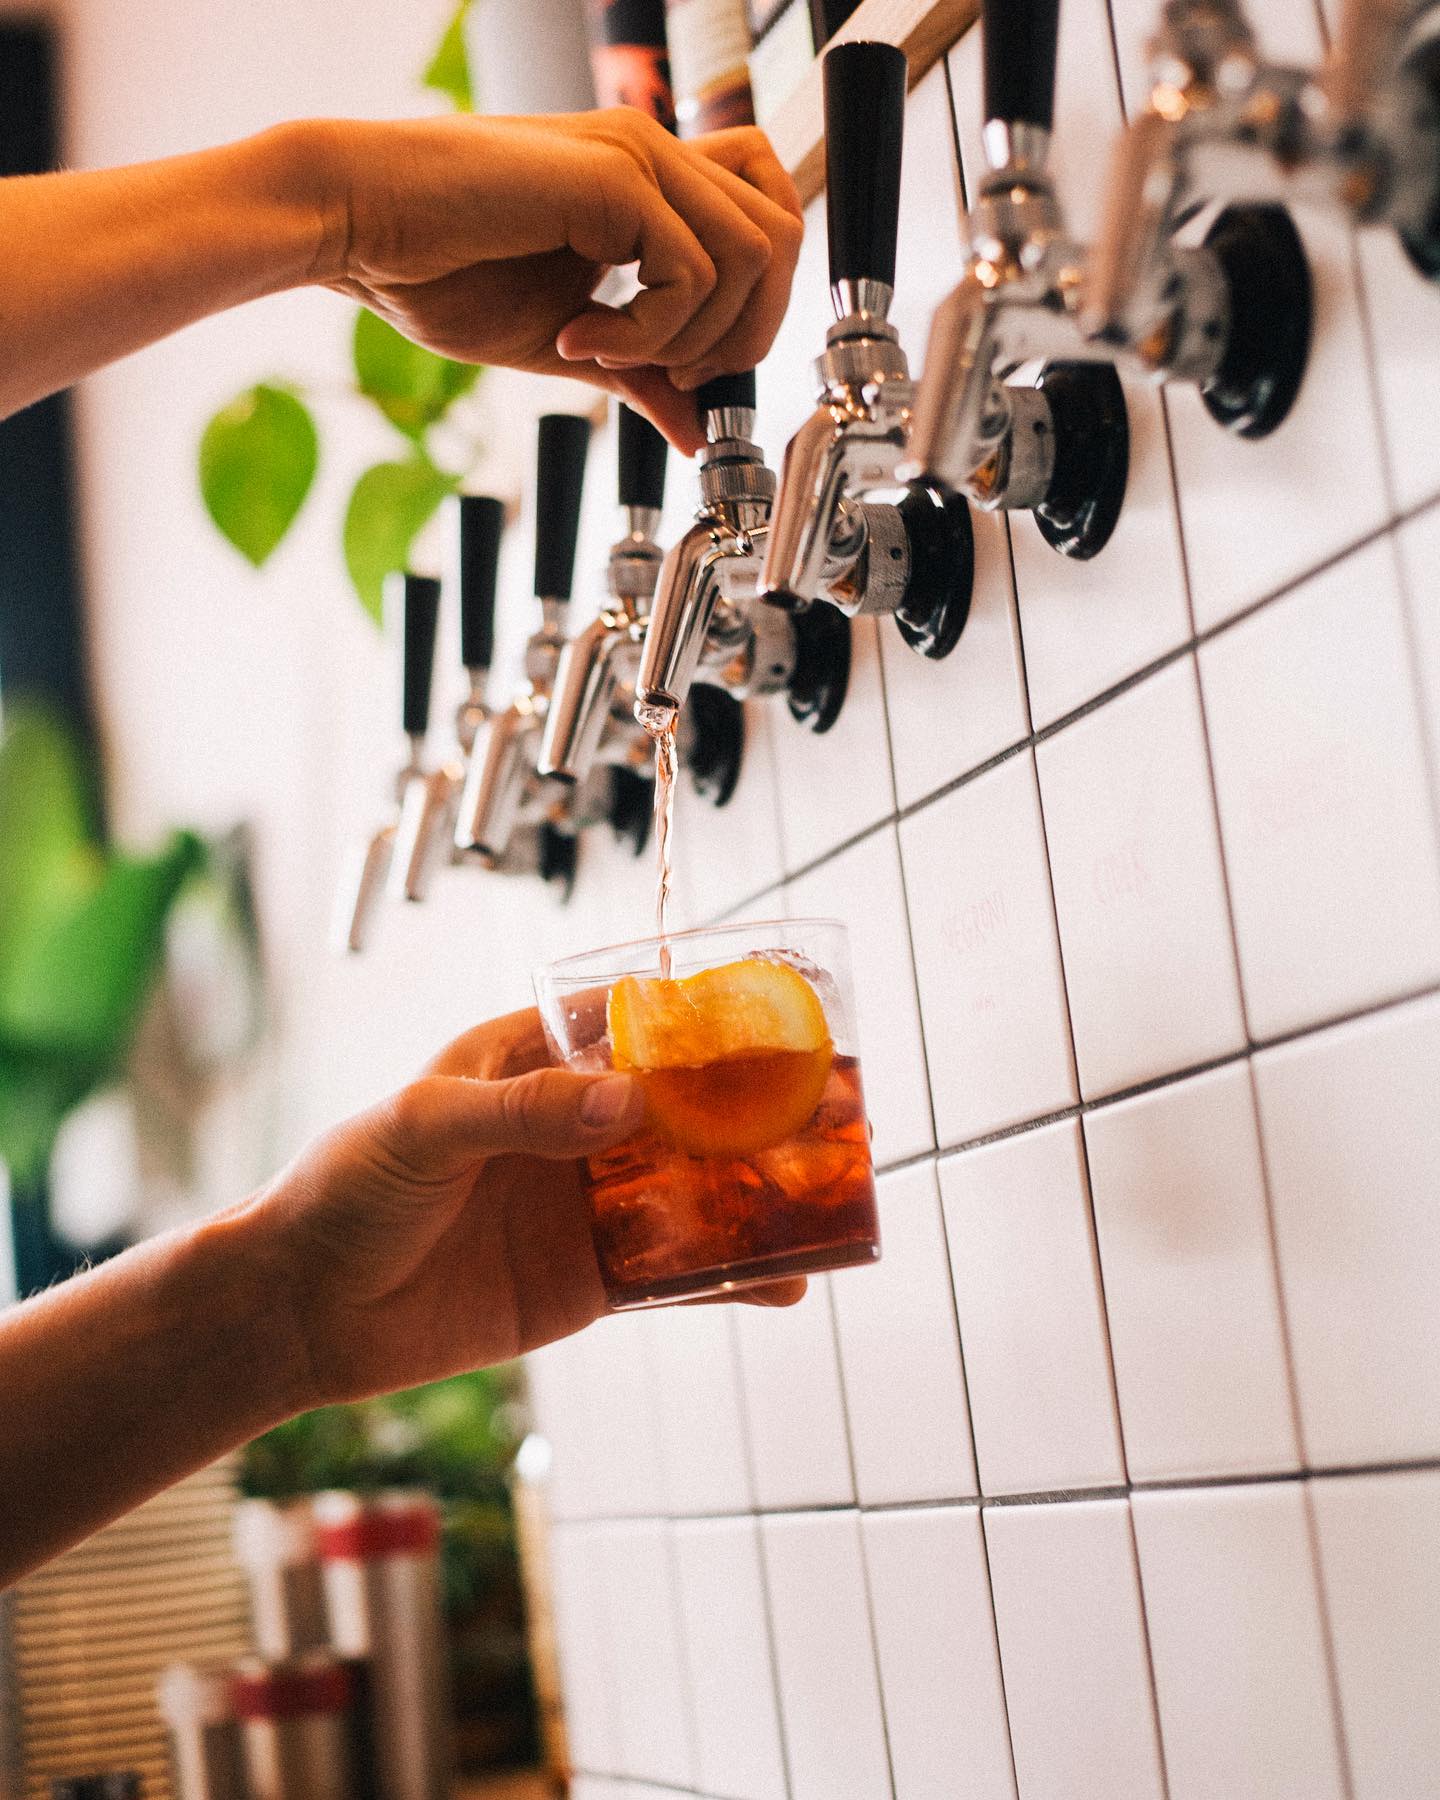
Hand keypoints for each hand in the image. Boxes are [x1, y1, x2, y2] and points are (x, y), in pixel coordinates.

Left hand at [248, 1006, 804, 1408]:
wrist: (303, 1309)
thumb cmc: (345, 1187)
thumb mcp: (424, 1125)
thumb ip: (526, 1111)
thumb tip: (633, 1102)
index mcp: (528, 1062)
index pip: (631, 1021)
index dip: (702, 1012)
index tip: (780, 1008)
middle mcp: (569, 1126)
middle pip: (683, 1108)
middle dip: (756, 1105)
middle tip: (836, 1104)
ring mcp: (584, 1204)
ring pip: (693, 1190)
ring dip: (760, 1191)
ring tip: (834, 1190)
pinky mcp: (587, 1280)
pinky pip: (674, 1275)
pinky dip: (732, 1278)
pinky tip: (786, 1282)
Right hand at [310, 111, 803, 449]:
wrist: (358, 226)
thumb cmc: (439, 271)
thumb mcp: (570, 347)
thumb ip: (643, 375)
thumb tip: (697, 432)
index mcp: (649, 183)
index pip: (766, 221)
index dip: (756, 305)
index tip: (690, 368)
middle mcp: (654, 156)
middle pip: (782, 233)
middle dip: (747, 329)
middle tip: (674, 375)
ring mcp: (638, 156)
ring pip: (753, 255)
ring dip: (692, 336)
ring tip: (607, 357)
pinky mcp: (614, 175)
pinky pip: (693, 272)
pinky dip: (649, 332)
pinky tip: (578, 341)